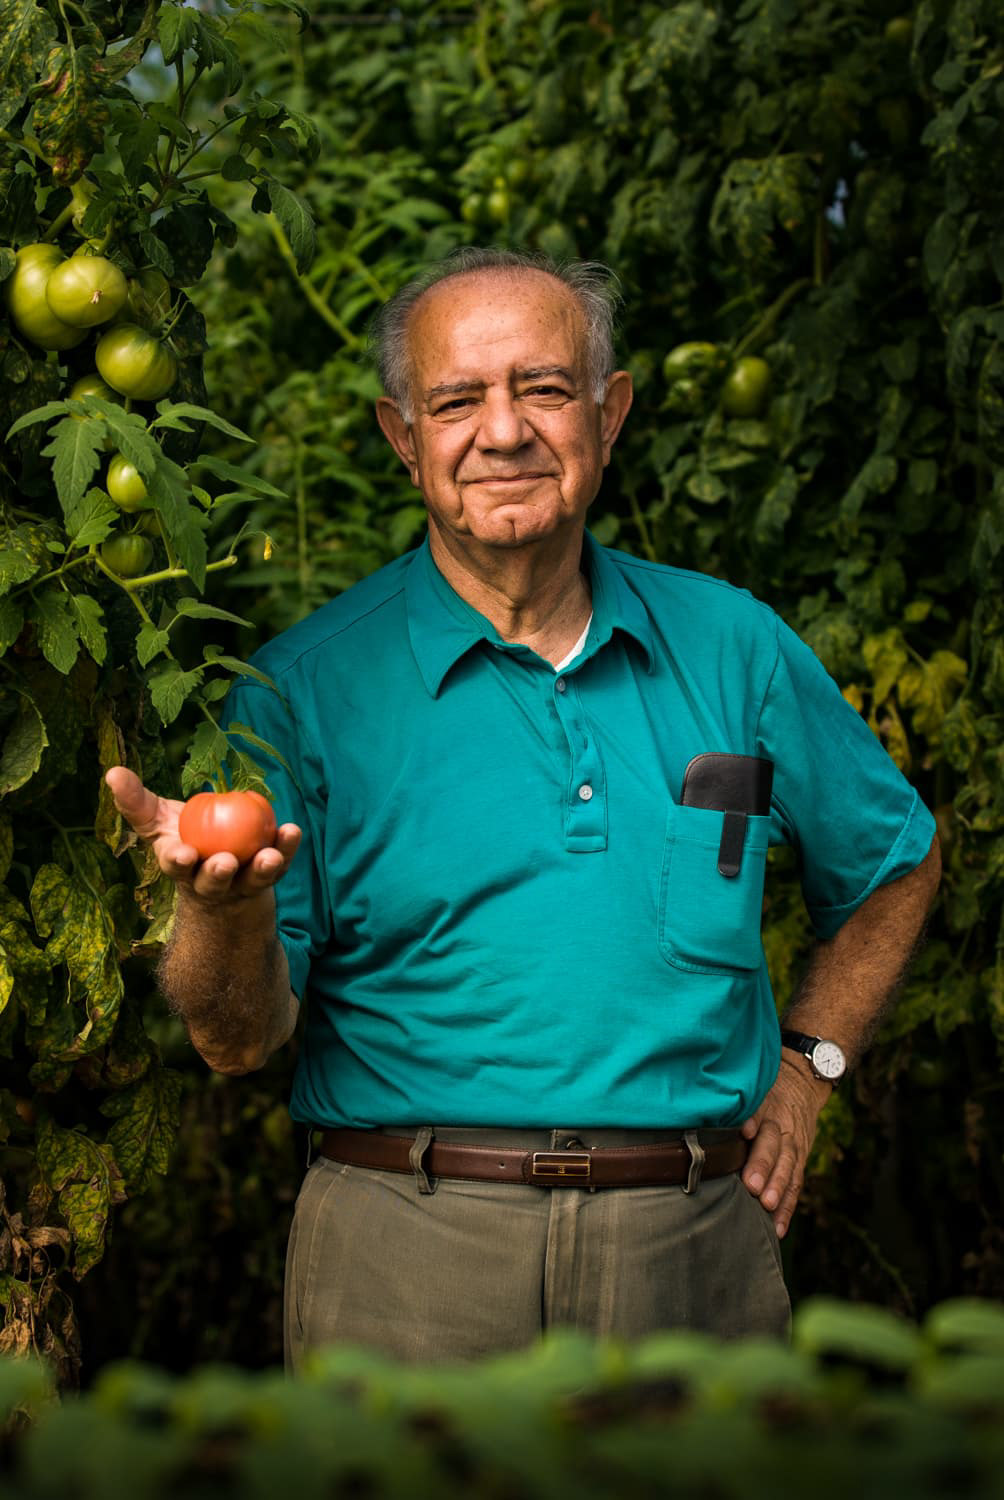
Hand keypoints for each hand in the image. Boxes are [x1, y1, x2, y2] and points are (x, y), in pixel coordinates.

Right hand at [104, 765, 301, 905]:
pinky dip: (287, 848)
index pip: (176, 865)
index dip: (178, 861)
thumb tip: (112, 772)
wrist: (218, 868)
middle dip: (217, 874)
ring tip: (269, 856)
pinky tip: (291, 831)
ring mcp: (240, 883)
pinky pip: (280, 864)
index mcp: (179, 866)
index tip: (183, 854)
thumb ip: (136, 801)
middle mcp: (208, 881)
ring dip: (261, 868)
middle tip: (224, 863)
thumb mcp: (157, 819)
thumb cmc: (183, 836)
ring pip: (250, 880)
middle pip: (212, 881)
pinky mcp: (267, 877)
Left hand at [739, 1055, 831, 1237]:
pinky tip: (779, 1227)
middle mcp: (781, 1126)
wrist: (802, 1084)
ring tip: (769, 1208)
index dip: (753, 1125)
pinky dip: (788, 1207)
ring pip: (789, 1168)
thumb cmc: (763, 1092)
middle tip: (753, 1186)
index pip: (760, 1115)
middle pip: (775, 1145)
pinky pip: (796, 1186)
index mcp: (765, 1106)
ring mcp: (794, 1145)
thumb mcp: (750, 1088)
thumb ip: (731, 1104)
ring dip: (779, 1190)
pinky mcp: (800, 1161)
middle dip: (765, 1166)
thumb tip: (698, 1113)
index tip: (743, 1134)